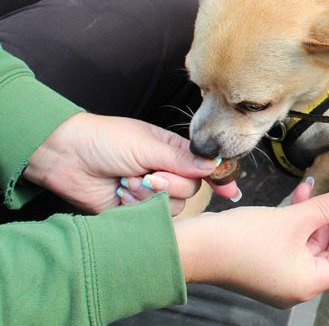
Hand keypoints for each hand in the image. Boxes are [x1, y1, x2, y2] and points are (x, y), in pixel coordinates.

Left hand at [23, 111, 238, 213]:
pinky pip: (152, 218)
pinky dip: (136, 207)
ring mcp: (151, 193)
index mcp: (172, 152)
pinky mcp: (135, 212)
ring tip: (127, 181)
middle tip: (147, 174)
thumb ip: (181, 158)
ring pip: (173, 205)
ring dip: (148, 195)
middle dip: (170, 183)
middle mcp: (166, 172)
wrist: (67, 157)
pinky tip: (121, 194)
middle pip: (190, 188)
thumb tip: (213, 166)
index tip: (231, 191)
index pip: (203, 166)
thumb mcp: (147, 144)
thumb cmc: (106, 140)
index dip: (218, 178)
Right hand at [174, 181, 328, 307]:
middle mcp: (297, 283)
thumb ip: (325, 207)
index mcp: (308, 282)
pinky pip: (294, 239)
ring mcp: (281, 273)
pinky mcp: (267, 260)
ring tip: (324, 186)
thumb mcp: (292, 220)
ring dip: (319, 214)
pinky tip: (303, 191)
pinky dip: (301, 217)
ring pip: (313, 242)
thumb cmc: (242, 239)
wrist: (194, 246)